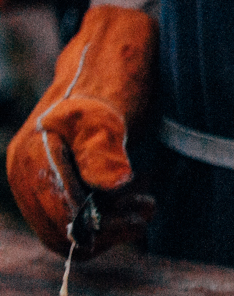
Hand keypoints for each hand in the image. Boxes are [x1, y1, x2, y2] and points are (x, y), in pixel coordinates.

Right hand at [6, 6, 157, 258]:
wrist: (108, 62)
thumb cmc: (110, 85)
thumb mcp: (108, 114)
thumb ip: (104, 150)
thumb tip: (113, 184)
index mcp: (31, 160)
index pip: (60, 222)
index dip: (102, 227)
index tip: (140, 209)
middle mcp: (25, 173)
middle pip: (61, 233)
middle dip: (108, 228)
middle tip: (147, 205)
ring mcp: (35, 178)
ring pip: (68, 229)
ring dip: (110, 224)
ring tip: (145, 201)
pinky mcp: (52, 179)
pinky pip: (73, 216)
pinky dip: (104, 215)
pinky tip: (133, 196)